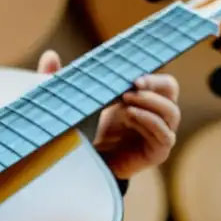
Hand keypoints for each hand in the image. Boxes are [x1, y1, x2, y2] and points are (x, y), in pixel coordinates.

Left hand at [36, 50, 180, 179]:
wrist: (84, 165)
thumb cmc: (81, 131)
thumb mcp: (71, 104)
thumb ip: (59, 80)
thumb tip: (49, 55)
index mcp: (140, 98)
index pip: (159, 81)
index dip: (150, 75)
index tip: (132, 75)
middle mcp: (153, 113)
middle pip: (170, 90)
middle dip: (155, 84)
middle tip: (133, 84)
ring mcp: (158, 132)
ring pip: (170, 112)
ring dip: (151, 103)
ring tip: (127, 100)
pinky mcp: (157, 152)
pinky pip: (164, 135)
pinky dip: (150, 122)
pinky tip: (132, 116)